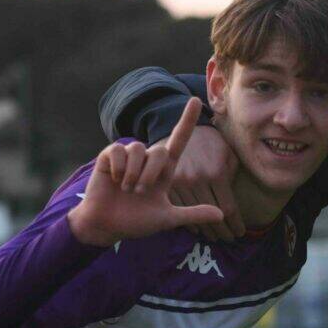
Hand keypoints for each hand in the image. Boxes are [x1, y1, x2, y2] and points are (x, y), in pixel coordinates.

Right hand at [68, 99, 223, 246]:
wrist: (106, 227)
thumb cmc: (136, 222)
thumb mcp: (167, 218)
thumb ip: (192, 214)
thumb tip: (221, 215)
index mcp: (163, 172)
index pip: (178, 141)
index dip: (187, 121)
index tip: (195, 100)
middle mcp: (147, 161)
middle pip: (160, 150)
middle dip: (151, 173)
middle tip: (140, 192)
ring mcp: (128, 158)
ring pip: (138, 149)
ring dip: (134, 173)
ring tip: (127, 189)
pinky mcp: (109, 157)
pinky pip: (118, 150)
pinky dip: (119, 167)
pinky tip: (115, 180)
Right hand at [170, 125, 244, 241]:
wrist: (174, 126)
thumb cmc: (208, 140)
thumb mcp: (227, 153)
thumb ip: (232, 174)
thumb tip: (236, 198)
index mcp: (215, 172)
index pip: (228, 208)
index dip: (235, 224)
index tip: (240, 233)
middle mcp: (197, 179)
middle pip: (213, 216)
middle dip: (223, 232)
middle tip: (229, 240)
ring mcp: (179, 183)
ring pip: (194, 217)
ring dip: (206, 231)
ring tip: (214, 237)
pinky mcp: (165, 185)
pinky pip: (178, 211)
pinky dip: (189, 222)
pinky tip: (197, 229)